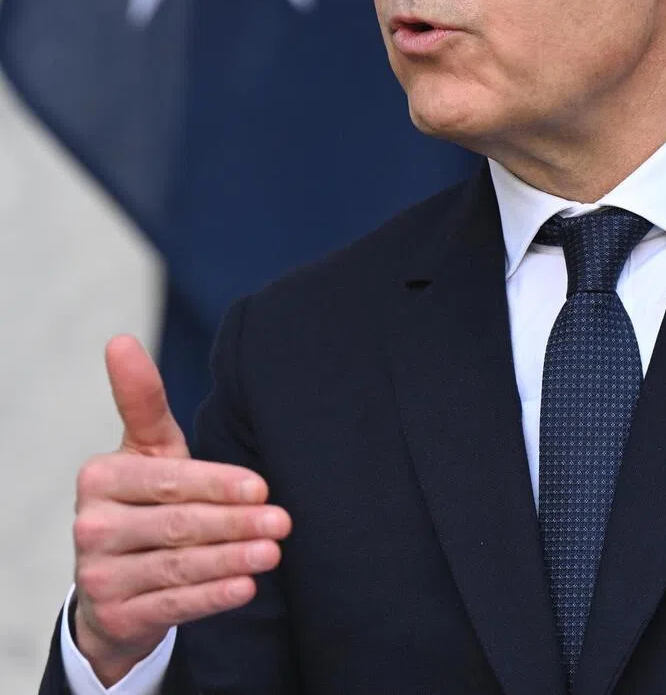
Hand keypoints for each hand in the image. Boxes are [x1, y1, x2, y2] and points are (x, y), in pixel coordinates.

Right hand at [72, 335, 291, 685]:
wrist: (116, 580)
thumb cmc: (146, 497)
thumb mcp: (147, 448)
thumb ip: (142, 399)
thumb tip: (120, 339)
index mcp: (99, 477)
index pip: (170, 480)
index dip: (218, 484)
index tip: (262, 486)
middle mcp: (91, 526)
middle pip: (179, 523)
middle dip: (236, 523)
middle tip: (283, 521)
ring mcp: (98, 576)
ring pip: (180, 565)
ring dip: (232, 559)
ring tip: (274, 552)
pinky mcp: (114, 617)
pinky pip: (171, 605)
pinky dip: (212, 596)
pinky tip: (246, 587)